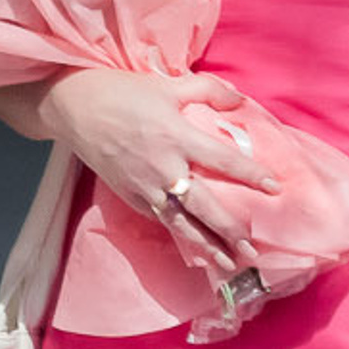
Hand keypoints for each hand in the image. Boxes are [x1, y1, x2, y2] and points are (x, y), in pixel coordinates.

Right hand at [39, 67, 284, 280]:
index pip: (223, 160)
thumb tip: (240, 100)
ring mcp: (143, 186)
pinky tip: (195, 248)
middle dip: (228, 230)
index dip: (250, 175)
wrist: (74, 107)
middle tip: (251, 250)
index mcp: (177, 137)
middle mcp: (162, 167)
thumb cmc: (124, 92)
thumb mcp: (170, 84)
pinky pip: (159, 219)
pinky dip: (178, 235)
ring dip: (205, 245)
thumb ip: (209, 91)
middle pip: (203, 205)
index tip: (274, 188)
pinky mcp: (128, 196)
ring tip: (228, 263)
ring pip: (180, 223)